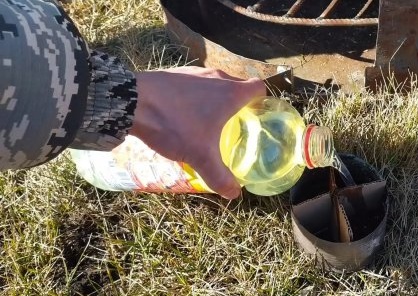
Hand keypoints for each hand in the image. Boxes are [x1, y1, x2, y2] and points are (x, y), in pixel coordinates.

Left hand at [131, 66, 265, 198]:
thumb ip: (219, 176)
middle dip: (239, 103)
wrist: (131, 101)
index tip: (257, 116)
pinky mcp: (176, 73)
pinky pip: (195, 84)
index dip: (262, 102)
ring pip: (216, 83)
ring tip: (209, 120)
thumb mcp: (200, 155)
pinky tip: (184, 113)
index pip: (259, 88)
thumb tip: (234, 194)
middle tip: (234, 124)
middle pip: (238, 85)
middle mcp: (217, 76)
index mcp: (231, 92)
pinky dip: (196, 96)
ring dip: (217, 98)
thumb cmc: (174, 124)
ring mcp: (196, 72)